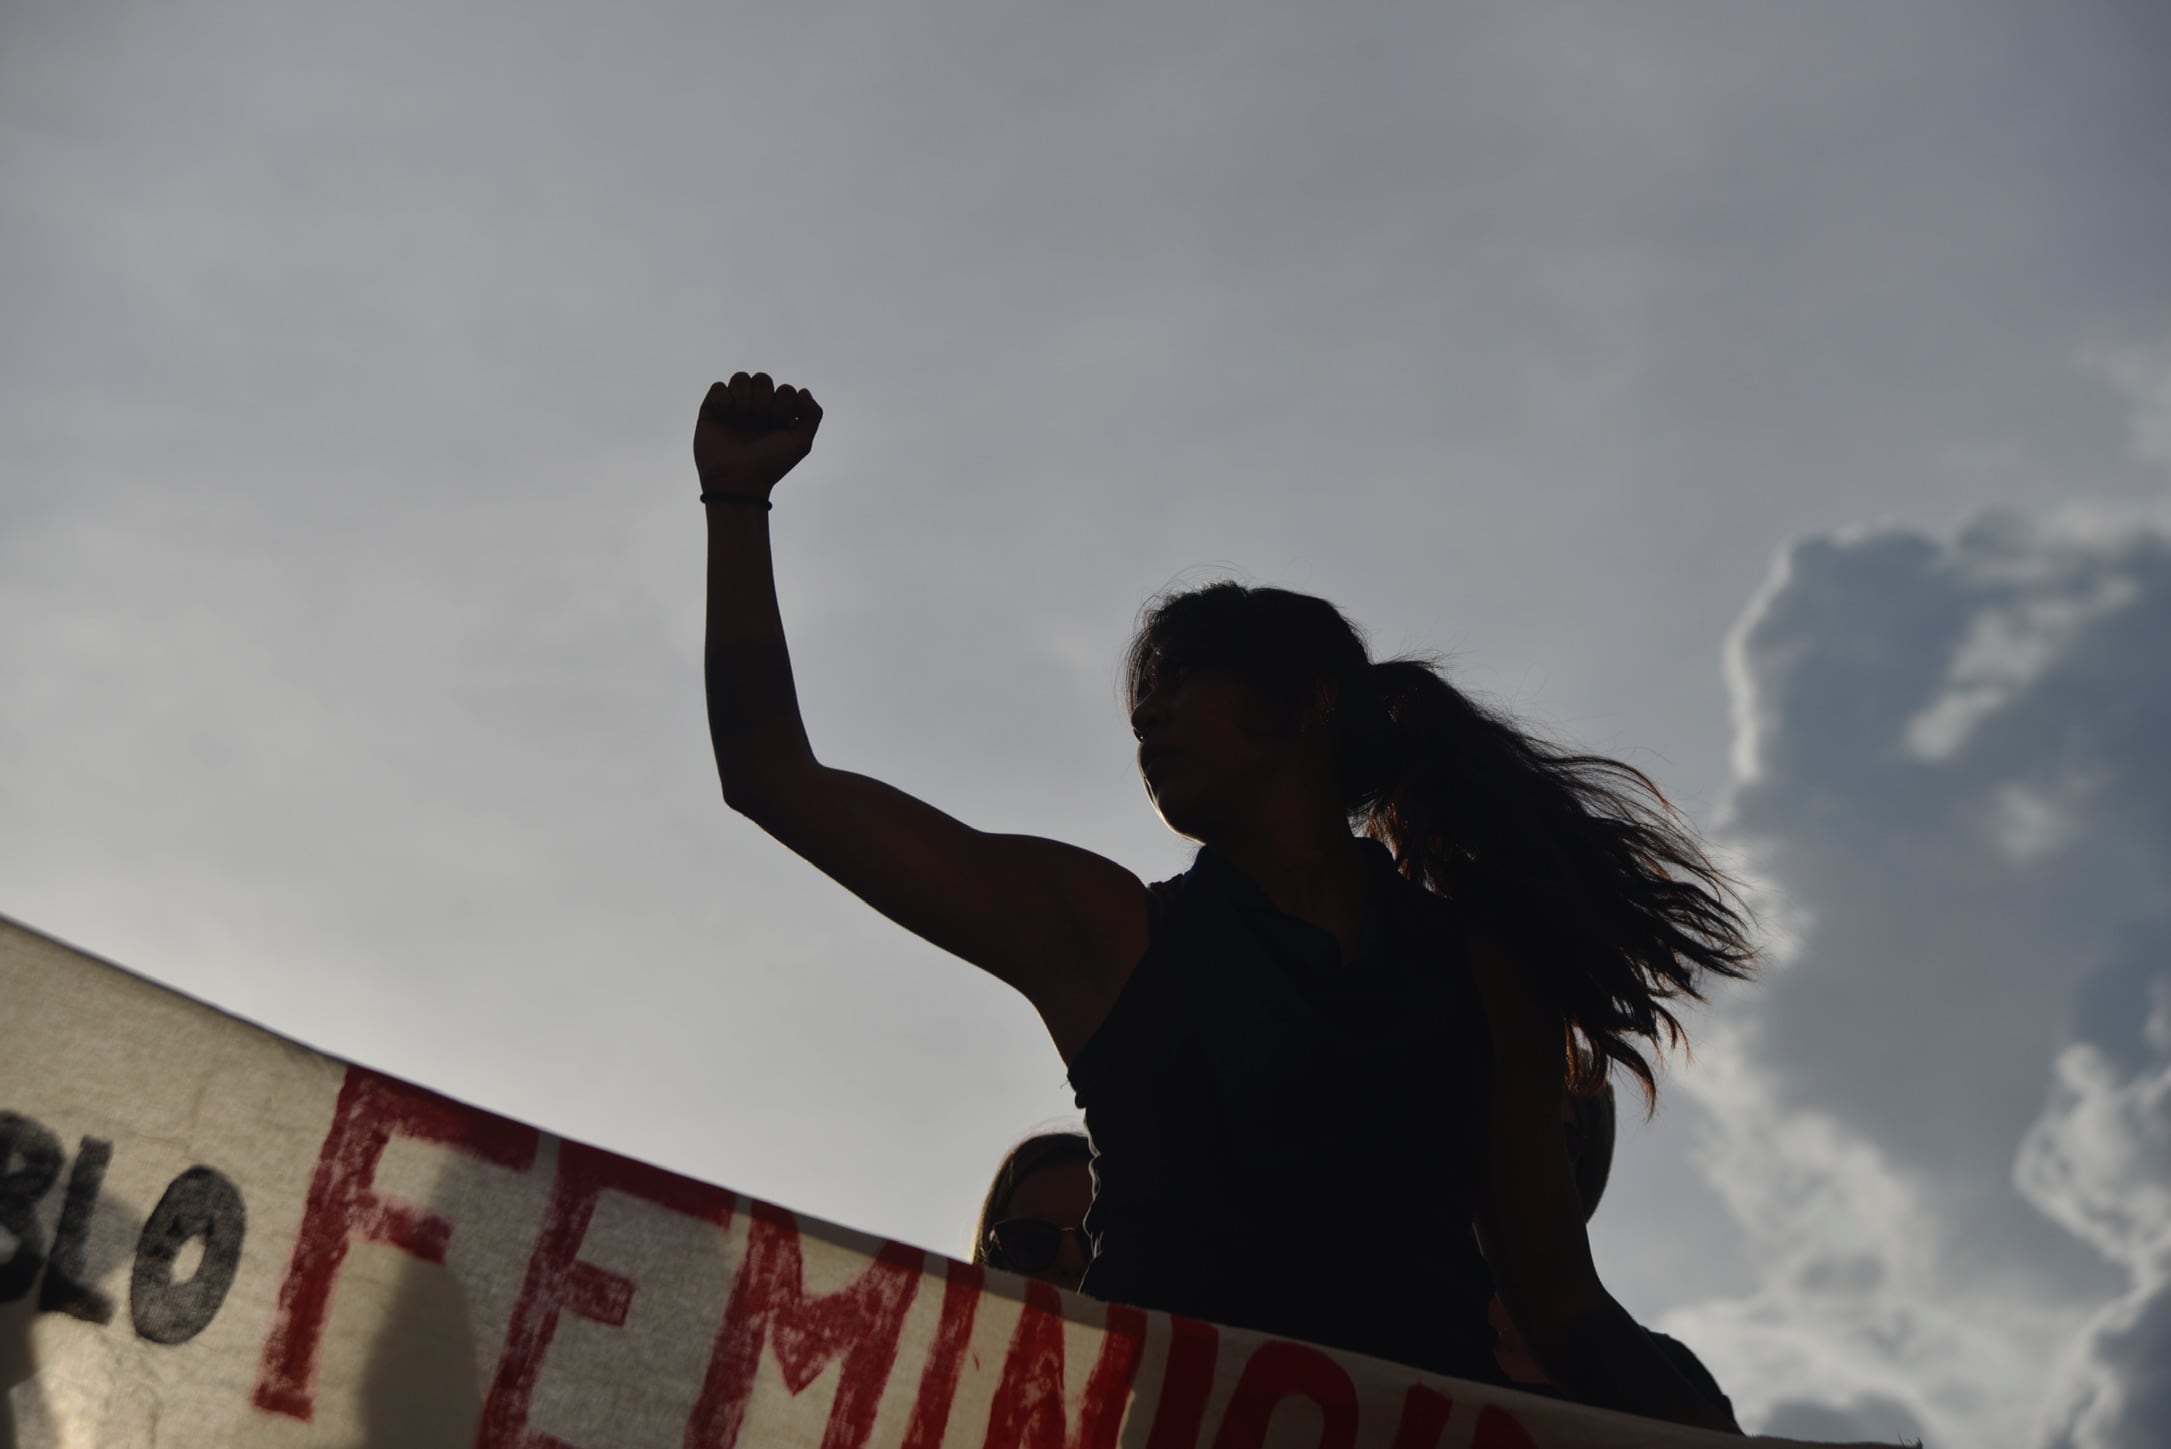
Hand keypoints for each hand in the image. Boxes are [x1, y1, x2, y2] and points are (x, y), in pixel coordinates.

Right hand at [694, 372, 822, 495]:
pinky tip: (725, 414)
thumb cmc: (770, 464)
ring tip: (741, 415)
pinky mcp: (711, 411)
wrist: (738, 480)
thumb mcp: (801, 443)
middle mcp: (755, 409)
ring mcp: (733, 409)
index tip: (778, 424)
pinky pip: (718, 387)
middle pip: (762, 379)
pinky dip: (723, 397)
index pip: (785, 389)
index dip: (784, 403)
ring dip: (744, 394)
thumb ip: (812, 415)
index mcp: (776, 415)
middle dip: (763, 397)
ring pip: (740, 378)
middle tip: (759, 419)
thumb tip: (803, 391)